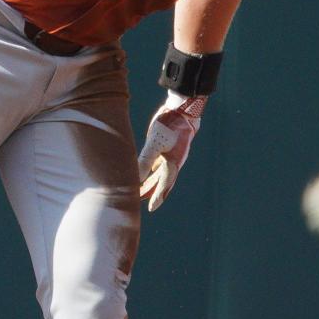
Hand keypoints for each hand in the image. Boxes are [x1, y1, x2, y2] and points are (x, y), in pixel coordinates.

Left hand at [138, 95, 205, 212]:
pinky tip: (143, 173)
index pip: (164, 184)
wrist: (182, 109)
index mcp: (173, 163)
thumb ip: (145, 160)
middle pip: (161, 182)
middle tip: (139, 202)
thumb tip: (136, 178)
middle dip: (151, 192)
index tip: (151, 208)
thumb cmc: (170, 124)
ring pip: (158, 173)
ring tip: (139, 192)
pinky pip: (157, 163)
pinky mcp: (165, 147)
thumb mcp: (155, 143)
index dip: (157, 196)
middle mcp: (173, 161)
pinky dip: (149, 170)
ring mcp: (170, 155)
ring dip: (149, 183)